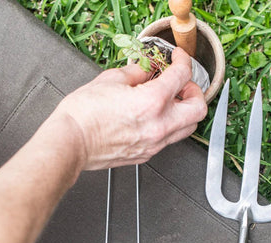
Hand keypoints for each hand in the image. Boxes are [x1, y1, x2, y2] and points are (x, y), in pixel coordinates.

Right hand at [55, 47, 207, 169]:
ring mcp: (155, 144)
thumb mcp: (110, 80)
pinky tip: (154, 117)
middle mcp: (159, 126)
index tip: (178, 59)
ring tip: (169, 102)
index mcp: (152, 102)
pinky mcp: (147, 154)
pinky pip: (169, 139)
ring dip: (184, 111)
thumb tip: (146, 71)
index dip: (183, 62)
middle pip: (198, 110)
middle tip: (182, 85)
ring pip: (187, 128)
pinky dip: (169, 125)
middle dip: (194, 92)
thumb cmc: (84, 115)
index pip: (183, 76)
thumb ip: (136, 73)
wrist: (72, 143)